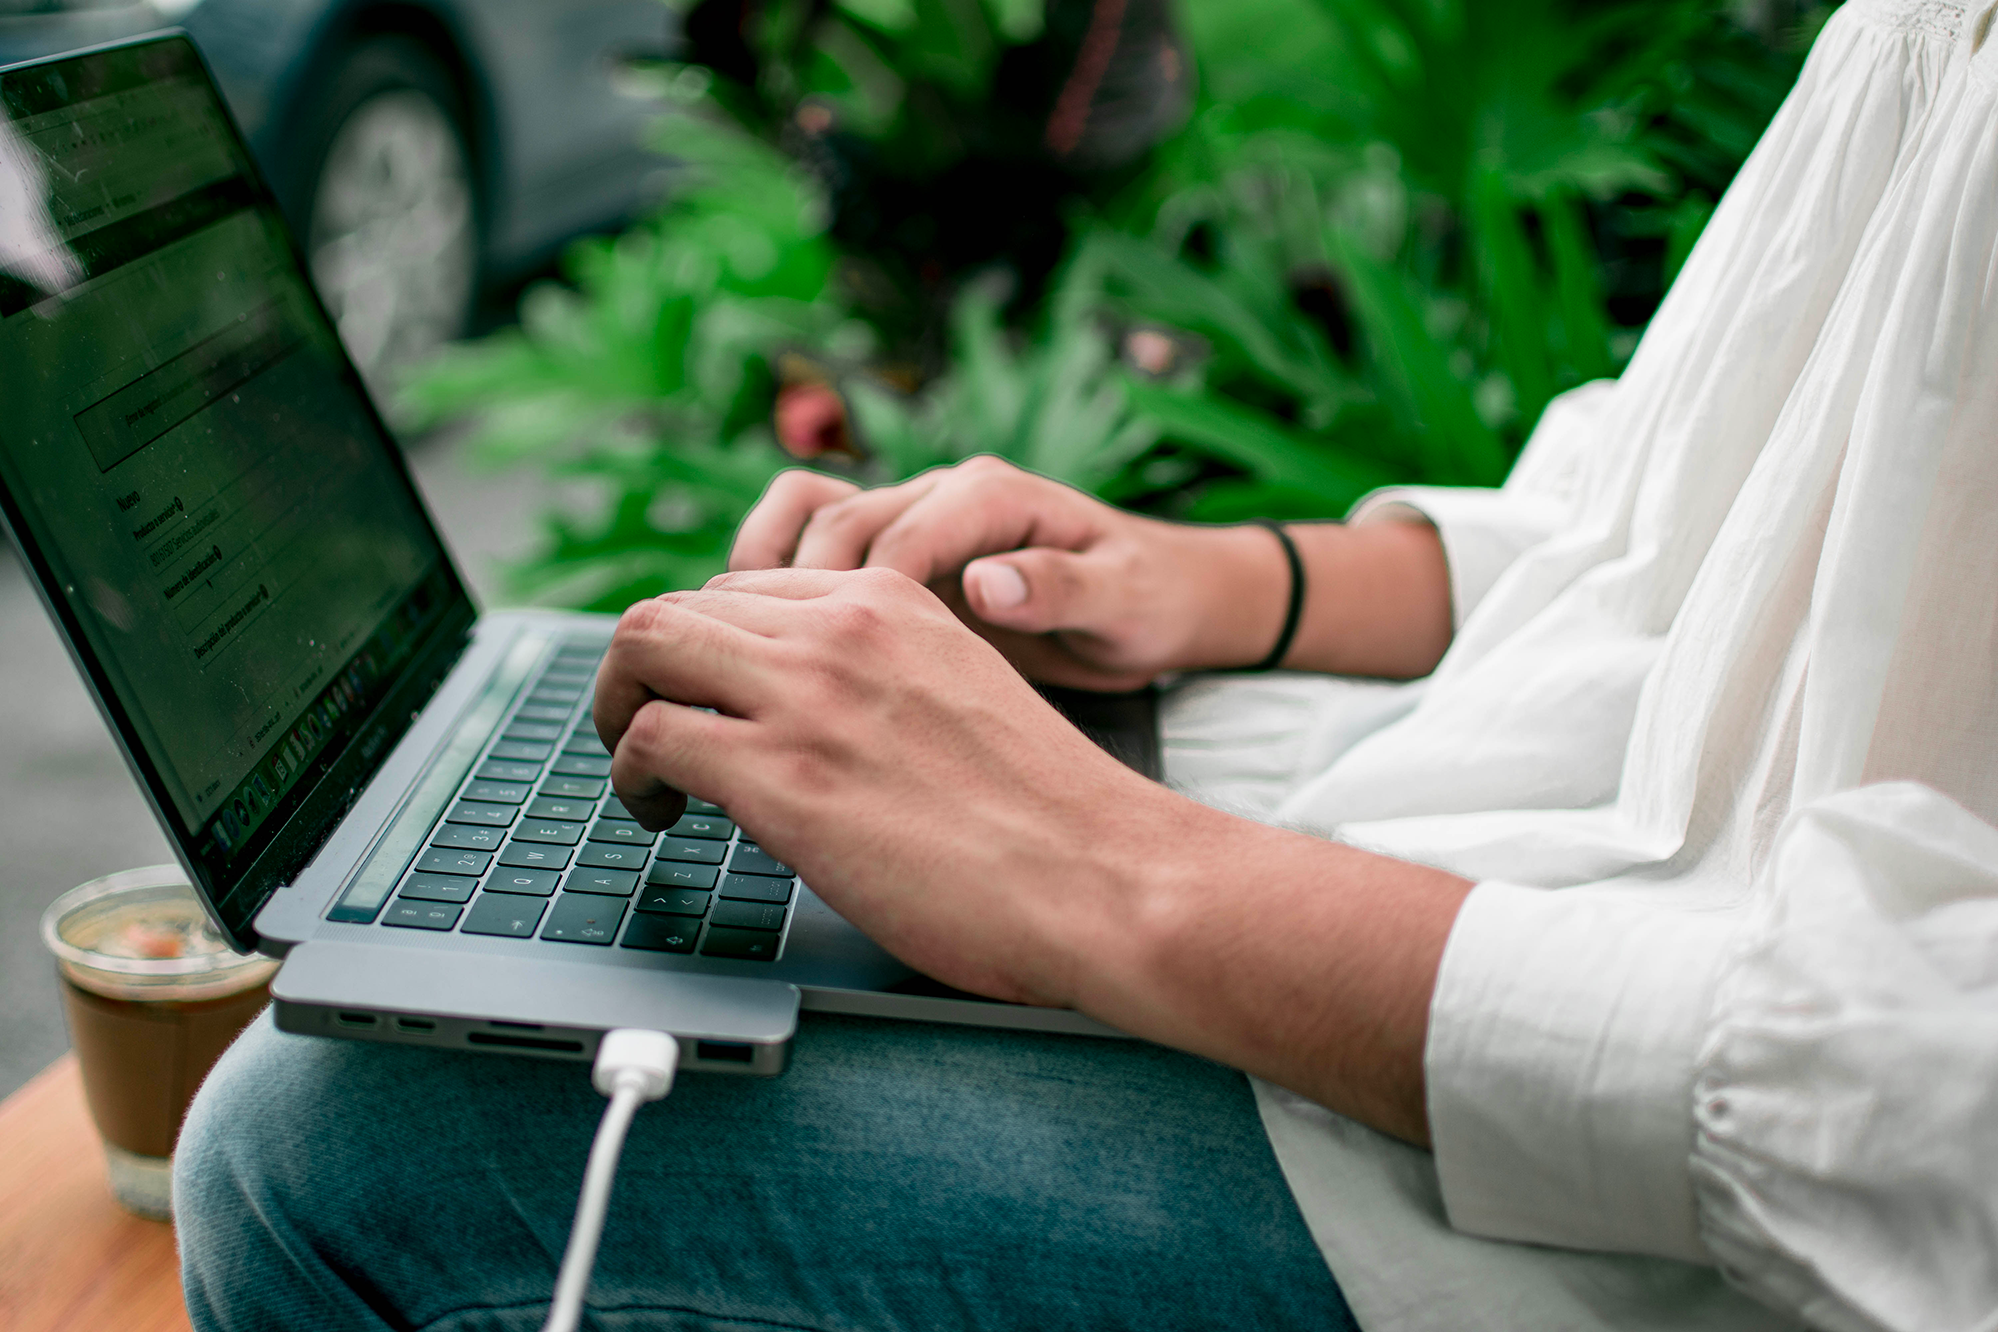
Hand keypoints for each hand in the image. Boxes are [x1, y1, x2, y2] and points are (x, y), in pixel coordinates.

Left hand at [592, 564, 1470, 1143]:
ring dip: (620, 709)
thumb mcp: (964, 699)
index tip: (704, 698)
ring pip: (645, 649)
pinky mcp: (785, 776)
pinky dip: (631, 776)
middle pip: (679, 607)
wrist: (1105, 876)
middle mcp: (843, 626)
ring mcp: (810, 694)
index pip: (746, 589)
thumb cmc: (1049, 819)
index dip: (704, 647)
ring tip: (640, 771)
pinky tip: (663, 814)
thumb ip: (886, 685)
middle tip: (641, 727)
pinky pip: (653, 739)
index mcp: (894, 603)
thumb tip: (816, 723)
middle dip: (638, 669)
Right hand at [729, 457, 1289, 688]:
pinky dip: (779, 582)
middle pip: (832, 522)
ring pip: (806, 521)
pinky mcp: (899, 553)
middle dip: (793, 593)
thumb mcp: (1127, 601)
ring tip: (742, 650)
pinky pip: (813, 545)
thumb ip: (1059, 588)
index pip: (896, 534)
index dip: (854, 598)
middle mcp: (943, 492)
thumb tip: (985, 584)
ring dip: (768, 578)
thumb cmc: (1150, 600)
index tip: (833, 668)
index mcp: (994, 495)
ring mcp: (915, 517)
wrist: (1162, 598)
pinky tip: (767, 643)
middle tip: (769, 674)